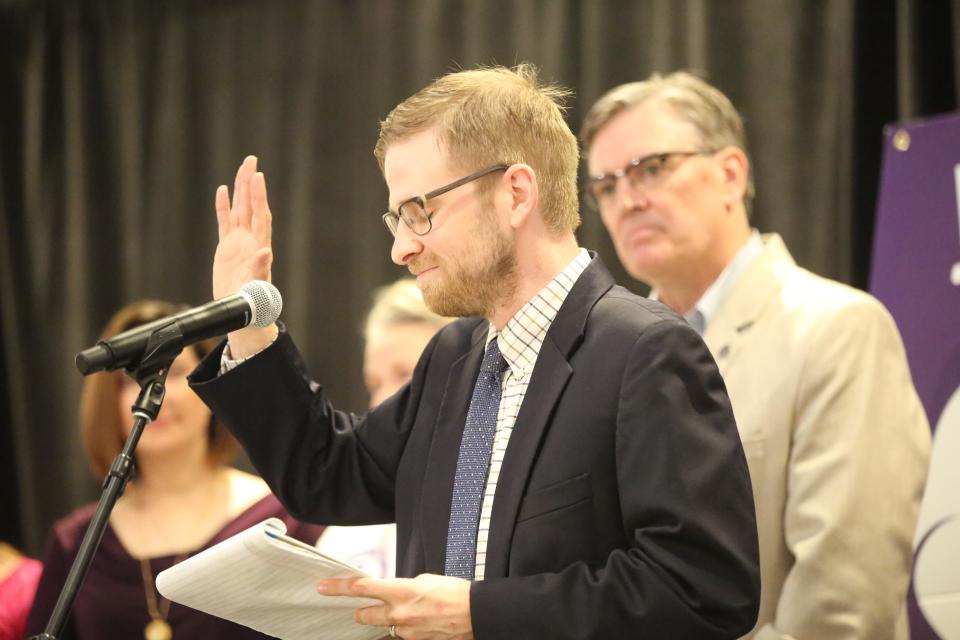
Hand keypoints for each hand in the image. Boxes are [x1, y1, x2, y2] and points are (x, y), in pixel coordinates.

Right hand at [213, 155, 277, 355]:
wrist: (245, 312)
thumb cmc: (255, 302)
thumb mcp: (257, 287)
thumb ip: (260, 269)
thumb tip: (265, 252)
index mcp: (259, 247)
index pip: (259, 215)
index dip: (258, 197)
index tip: (258, 177)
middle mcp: (251, 240)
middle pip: (250, 206)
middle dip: (250, 184)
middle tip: (251, 160)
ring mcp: (239, 243)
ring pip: (239, 211)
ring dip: (239, 190)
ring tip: (241, 168)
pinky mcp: (227, 248)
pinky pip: (225, 223)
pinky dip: (224, 207)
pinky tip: (222, 191)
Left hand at [317, 574, 472, 639]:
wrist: (476, 614)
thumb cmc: (454, 592)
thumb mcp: (425, 580)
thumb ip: (404, 586)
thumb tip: (393, 591)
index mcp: (402, 591)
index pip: (361, 588)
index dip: (338, 587)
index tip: (322, 587)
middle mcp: (399, 613)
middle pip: (363, 615)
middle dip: (361, 612)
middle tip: (363, 608)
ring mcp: (406, 632)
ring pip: (381, 629)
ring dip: (382, 622)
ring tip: (399, 615)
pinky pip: (398, 637)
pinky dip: (401, 631)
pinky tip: (415, 623)